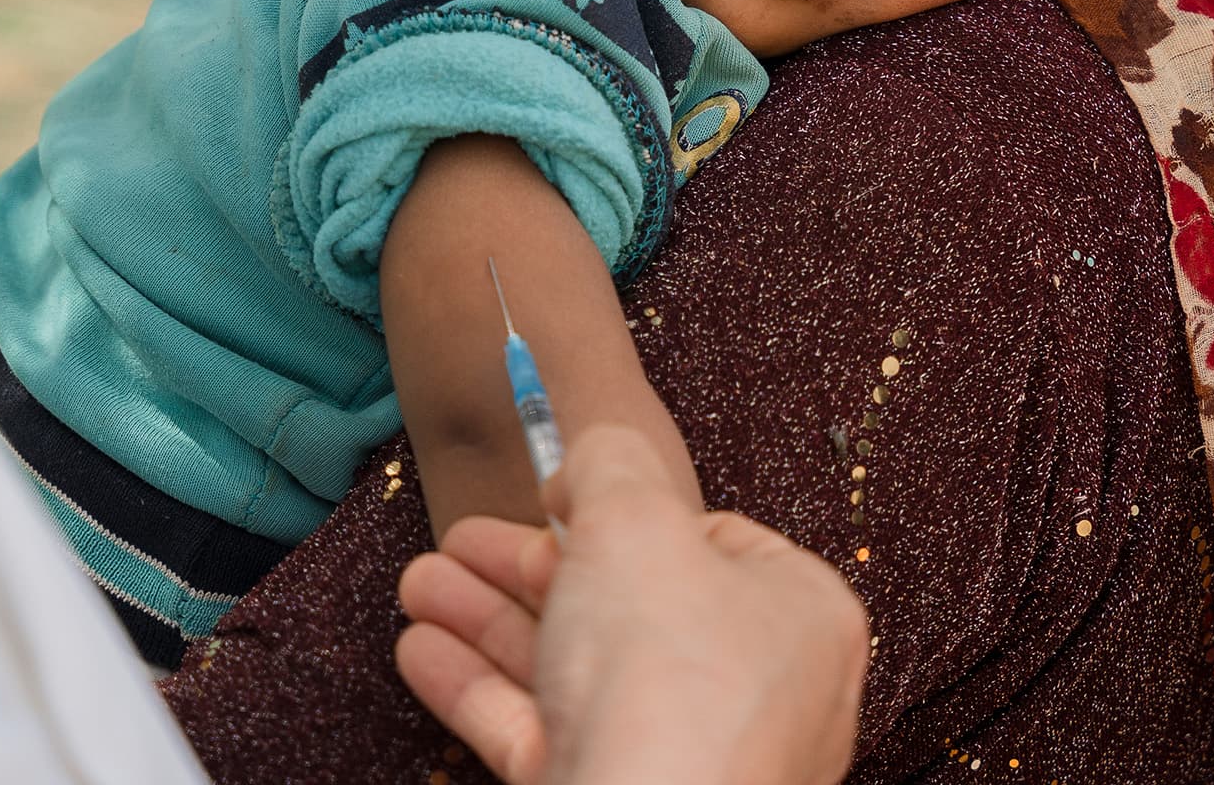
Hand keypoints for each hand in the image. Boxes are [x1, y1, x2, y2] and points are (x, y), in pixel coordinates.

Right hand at [394, 426, 866, 784]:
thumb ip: (609, 464)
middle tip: (458, 539)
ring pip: (577, 668)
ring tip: (417, 582)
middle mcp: (753, 692)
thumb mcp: (635, 520)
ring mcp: (684, 757)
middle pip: (628, 603)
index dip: (626, 510)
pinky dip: (481, 688)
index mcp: (796, 616)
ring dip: (488, 618)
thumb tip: (592, 458)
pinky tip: (419, 650)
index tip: (554, 495)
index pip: (713, 541)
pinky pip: (546, 734)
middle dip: (528, 565)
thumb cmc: (667, 681)